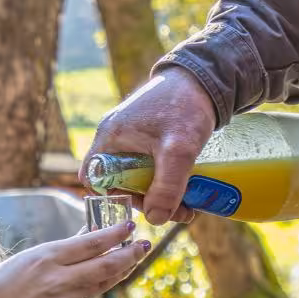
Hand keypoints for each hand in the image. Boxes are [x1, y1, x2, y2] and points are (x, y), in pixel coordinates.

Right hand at [0, 221, 146, 297]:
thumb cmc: (2, 283)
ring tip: (132, 259)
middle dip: (129, 254)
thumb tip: (90, 233)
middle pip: (106, 264)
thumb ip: (62, 249)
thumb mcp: (30, 257)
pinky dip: (100, 286)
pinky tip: (109, 277)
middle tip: (143, 245)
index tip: (130, 226)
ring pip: (102, 283)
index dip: (115, 234)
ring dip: (120, 270)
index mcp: (47, 256)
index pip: (91, 242)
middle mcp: (59, 278)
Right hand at [87, 68, 217, 224]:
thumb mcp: (178, 150)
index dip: (113, 199)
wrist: (204, 79)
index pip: (94, 179)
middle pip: (119, 182)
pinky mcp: (147, 134)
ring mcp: (131, 135)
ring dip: (158, 192)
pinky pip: (147, 164)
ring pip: (136, 175)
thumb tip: (155, 219)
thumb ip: (168, 186)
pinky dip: (164, 178)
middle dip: (147, 201)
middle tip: (175, 211)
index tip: (142, 207)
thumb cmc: (186, 107)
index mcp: (111, 137)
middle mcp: (115, 136)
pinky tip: (185, 186)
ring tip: (186, 204)